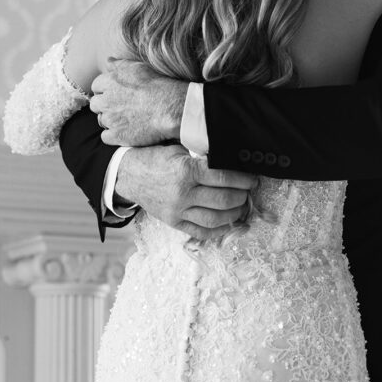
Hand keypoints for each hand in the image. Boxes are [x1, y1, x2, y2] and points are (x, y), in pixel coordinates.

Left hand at [90, 58, 188, 145]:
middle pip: (95, 104)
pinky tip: (126, 130)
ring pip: (101, 120)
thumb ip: (120, 64)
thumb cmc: (158, 86)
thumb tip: (109, 61)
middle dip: (105, 105)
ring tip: (127, 118)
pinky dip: (114, 135)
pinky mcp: (117, 135)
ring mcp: (110, 119)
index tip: (116, 94)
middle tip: (121, 107)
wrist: (170, 107)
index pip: (96, 86)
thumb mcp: (138, 68)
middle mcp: (106, 100)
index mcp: (110, 82)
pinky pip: (106, 136)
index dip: (105, 90)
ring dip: (110, 120)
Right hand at [116, 144, 257, 239]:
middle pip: (223, 199)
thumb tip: (231, 158)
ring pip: (214, 218)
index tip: (252, 178)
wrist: (128, 174)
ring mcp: (177, 211)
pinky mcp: (173, 222)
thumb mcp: (179, 149)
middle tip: (249, 191)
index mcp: (185, 171)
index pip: (222, 177)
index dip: (242, 179)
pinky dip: (218, 230)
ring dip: (234, 214)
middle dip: (242, 196)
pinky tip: (229, 223)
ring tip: (242, 206)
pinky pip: (200, 232)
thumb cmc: (155, 157)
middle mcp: (182, 193)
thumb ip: (202, 156)